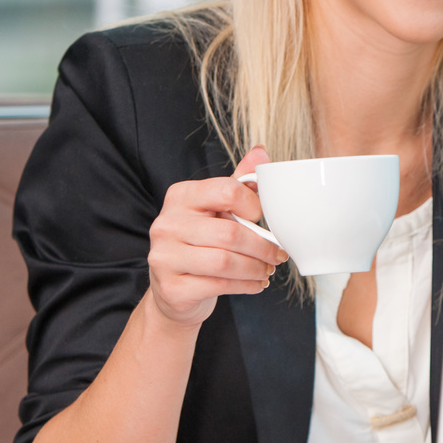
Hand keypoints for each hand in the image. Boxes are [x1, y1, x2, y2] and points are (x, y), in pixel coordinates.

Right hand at [146, 147, 287, 327]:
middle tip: (278, 254)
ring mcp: (164, 257)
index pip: (226, 191)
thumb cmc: (200, 244)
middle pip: (229, 233)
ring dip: (256, 268)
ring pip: (225, 262)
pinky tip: (256, 283)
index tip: (264, 219)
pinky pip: (218, 285)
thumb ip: (238, 183)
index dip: (254, 205)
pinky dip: (246, 285)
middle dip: (262, 246)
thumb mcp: (216, 209)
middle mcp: (167, 224)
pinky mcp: (171, 287)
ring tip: (268, 269)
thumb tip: (261, 152)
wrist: (173, 290)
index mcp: (181, 196)